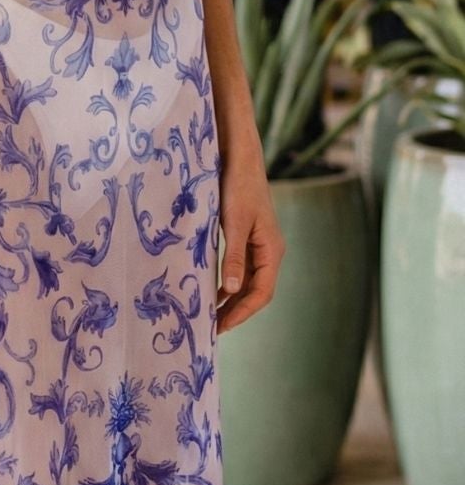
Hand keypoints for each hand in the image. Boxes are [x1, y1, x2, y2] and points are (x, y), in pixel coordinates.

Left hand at [215, 150, 285, 333]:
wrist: (239, 156)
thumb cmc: (238, 186)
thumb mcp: (233, 222)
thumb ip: (234, 257)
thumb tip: (232, 291)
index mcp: (272, 250)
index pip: (262, 293)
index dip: (242, 312)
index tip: (221, 327)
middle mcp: (269, 251)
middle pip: (256, 291)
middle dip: (236, 310)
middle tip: (213, 328)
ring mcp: (259, 244)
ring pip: (248, 281)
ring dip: (232, 298)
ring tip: (212, 315)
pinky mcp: (247, 236)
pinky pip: (241, 267)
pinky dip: (229, 281)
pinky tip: (214, 289)